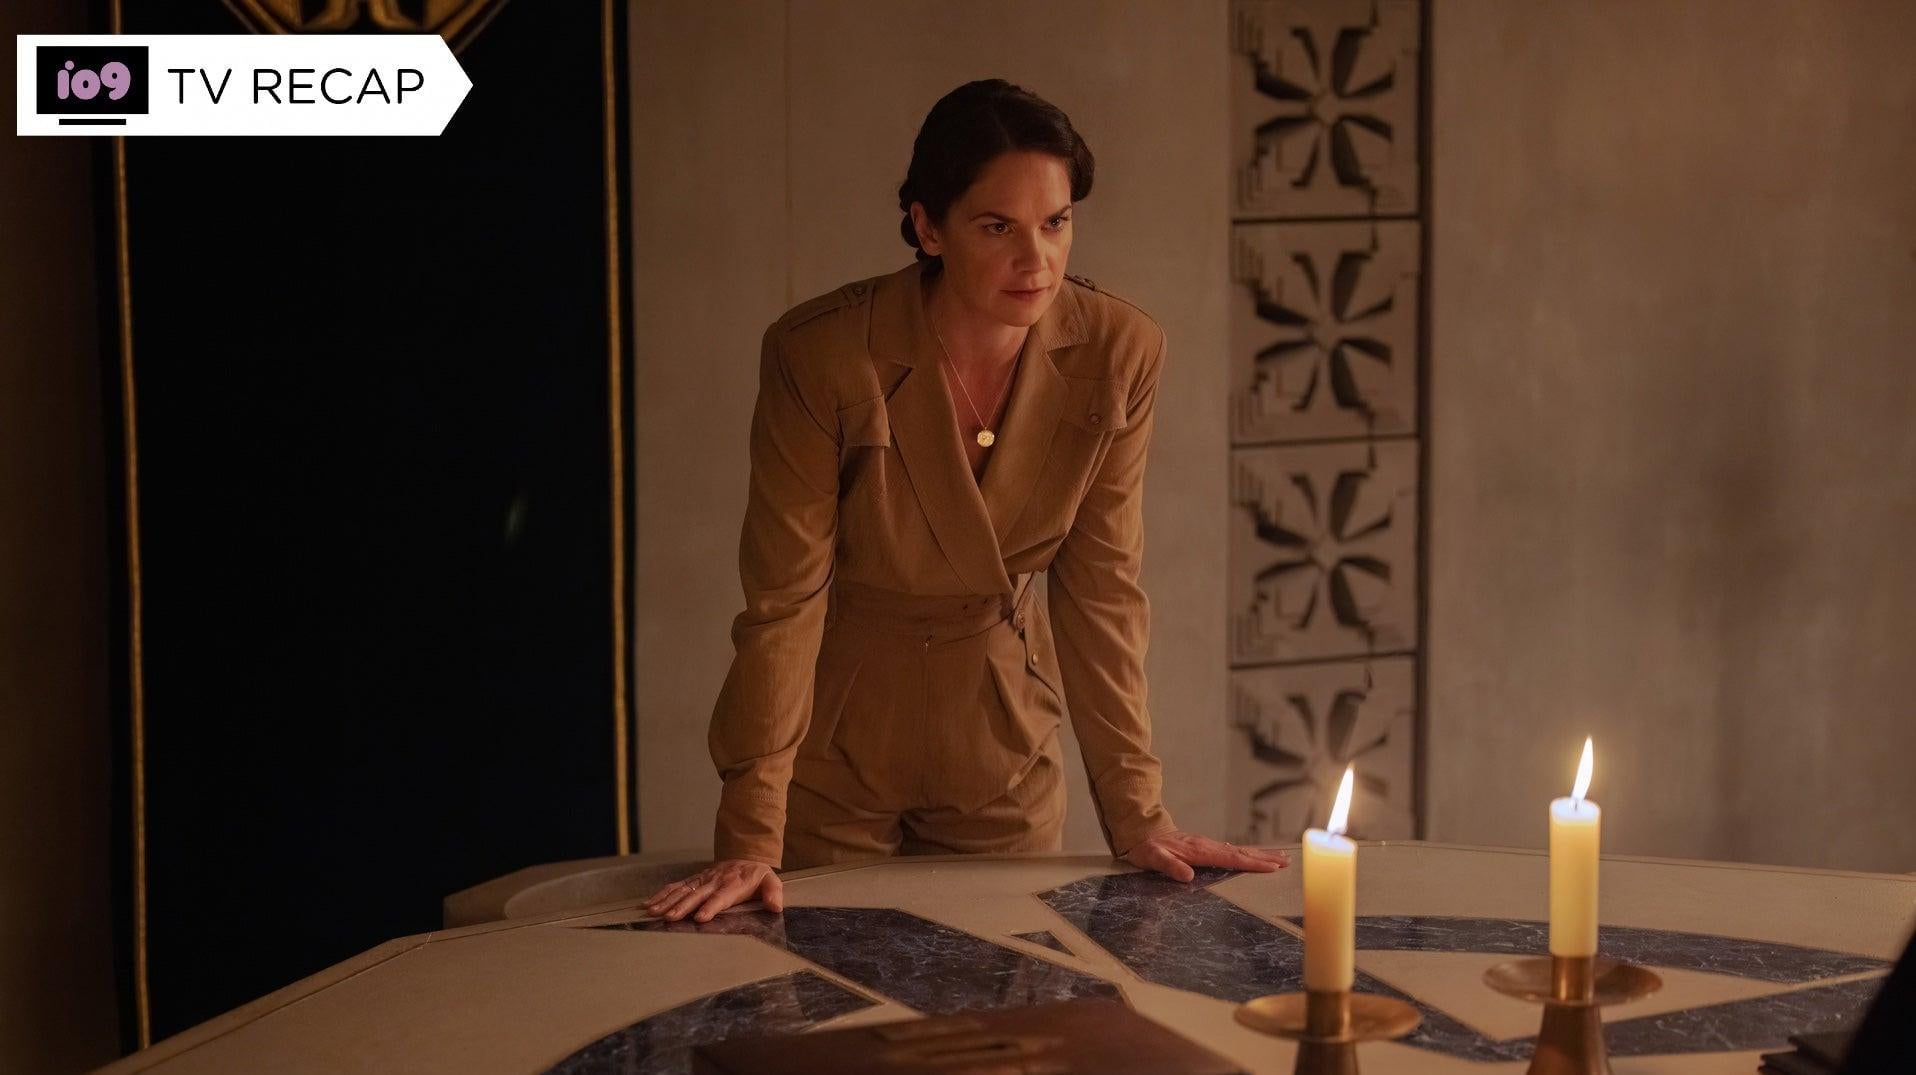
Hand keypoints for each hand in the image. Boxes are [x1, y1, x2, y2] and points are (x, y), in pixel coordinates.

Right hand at [642, 859, 784, 922]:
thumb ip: (773, 893)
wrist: (746, 856)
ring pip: (683, 890)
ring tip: (653, 911)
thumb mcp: (771, 881)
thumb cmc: (757, 876)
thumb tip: (776, 906)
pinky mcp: (695, 879)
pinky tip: (650, 903)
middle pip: (697, 895)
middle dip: (682, 906)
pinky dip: (662, 894)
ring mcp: (702, 880)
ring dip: (667, 901)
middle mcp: (715, 881)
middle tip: (669, 917)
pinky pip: (676, 886)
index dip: (711, 906)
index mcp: (733, 885)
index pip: (721, 897)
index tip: (700, 917)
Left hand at [1122, 830, 1288, 881]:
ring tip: (1280, 858)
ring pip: (1239, 850)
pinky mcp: (1206, 846)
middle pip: (1241, 853)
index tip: (1271, 867)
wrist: (1142, 832)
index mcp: (1199, 851)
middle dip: (1264, 858)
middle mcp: (1207, 846)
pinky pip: (1231, 850)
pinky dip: (1246, 853)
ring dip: (1259, 855)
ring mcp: (1208, 845)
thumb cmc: (1147, 848)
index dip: (1251, 863)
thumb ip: (1170, 866)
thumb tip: (1187, 875)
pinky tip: (1253, 856)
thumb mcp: (1153, 858)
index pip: (1231, 858)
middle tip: (1287, 862)